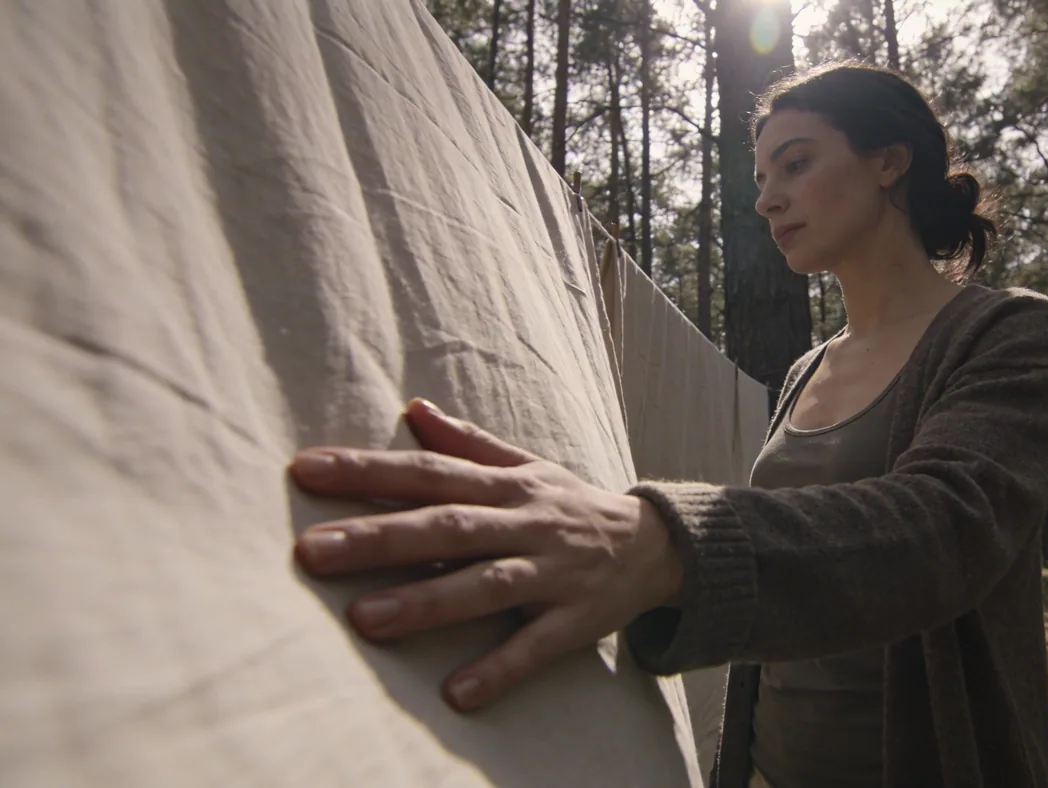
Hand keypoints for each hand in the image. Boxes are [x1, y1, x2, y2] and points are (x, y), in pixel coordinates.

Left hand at [289, 398, 682, 711]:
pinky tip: (458, 693)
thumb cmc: (572, 505)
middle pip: (448, 526)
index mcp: (507, 485)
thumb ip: (469, 443)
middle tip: (312, 551)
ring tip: (364, 619)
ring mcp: (552, 572)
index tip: (306, 470)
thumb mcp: (528, 466)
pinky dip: (500, 668)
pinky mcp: (577, 620)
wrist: (657, 545)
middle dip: (380, 537)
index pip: (429, 471)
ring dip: (426, 602)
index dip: (369, 470)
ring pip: (486, 584)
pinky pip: (537, 646)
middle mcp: (526, 523)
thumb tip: (413, 409)